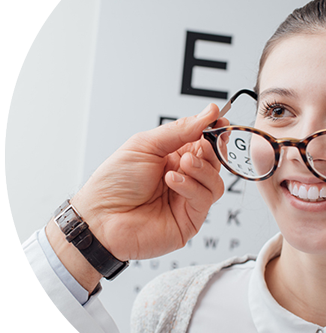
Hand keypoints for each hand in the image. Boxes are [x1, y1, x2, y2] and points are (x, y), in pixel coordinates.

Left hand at [46, 104, 226, 289]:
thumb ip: (181, 129)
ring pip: (216, 182)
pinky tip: (173, 180)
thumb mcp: (146, 144)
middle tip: (202, 143)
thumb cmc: (114, 182)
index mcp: (174, 157)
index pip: (205, 142)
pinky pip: (204, 199)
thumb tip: (209, 112)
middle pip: (215, 162)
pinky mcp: (190, 220)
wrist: (99, 217)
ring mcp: (187, 200)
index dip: (215, 131)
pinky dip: (191, 186)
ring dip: (202, 169)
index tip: (220, 121)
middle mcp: (184, 178)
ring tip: (182, 164)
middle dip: (211, 149)